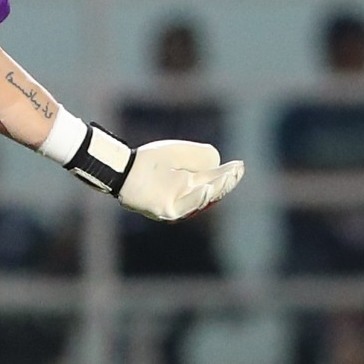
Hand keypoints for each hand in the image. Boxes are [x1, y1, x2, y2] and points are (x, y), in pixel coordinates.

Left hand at [118, 140, 245, 221]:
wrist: (124, 167)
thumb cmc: (150, 159)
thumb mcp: (181, 153)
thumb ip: (201, 156)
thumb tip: (217, 164)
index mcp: (190, 183)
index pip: (214, 180)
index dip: (227, 174)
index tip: (239, 165)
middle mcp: (185, 196)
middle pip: (212, 191)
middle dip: (226, 182)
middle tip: (236, 170)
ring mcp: (176, 205)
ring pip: (201, 200)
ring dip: (216, 189)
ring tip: (228, 176)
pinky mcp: (165, 211)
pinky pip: (185, 206)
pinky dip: (197, 199)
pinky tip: (207, 189)